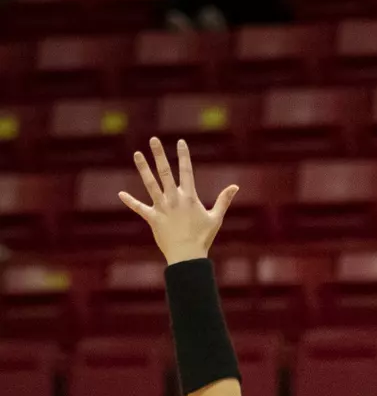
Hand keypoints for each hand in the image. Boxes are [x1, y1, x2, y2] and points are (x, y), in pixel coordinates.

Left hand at [118, 138, 237, 264]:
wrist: (188, 256)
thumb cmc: (203, 237)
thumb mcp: (216, 218)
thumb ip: (224, 200)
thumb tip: (235, 187)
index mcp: (190, 197)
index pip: (187, 171)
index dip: (184, 156)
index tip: (180, 142)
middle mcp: (174, 199)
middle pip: (165, 172)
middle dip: (159, 155)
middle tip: (153, 139)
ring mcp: (162, 208)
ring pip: (150, 184)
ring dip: (143, 168)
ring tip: (137, 154)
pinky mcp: (152, 218)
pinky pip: (139, 208)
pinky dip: (130, 201)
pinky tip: (121, 194)